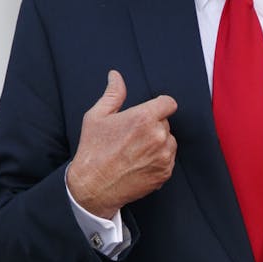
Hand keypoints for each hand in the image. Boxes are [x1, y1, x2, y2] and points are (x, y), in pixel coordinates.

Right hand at [66, 70, 177, 217]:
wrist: (93, 186)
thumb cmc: (93, 150)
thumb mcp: (97, 117)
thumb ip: (113, 94)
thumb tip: (116, 75)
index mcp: (143, 118)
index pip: (168, 103)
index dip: (159, 106)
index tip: (151, 111)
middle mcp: (158, 136)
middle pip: (166, 122)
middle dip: (153, 126)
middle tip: (132, 136)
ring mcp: (164, 156)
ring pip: (169, 141)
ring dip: (158, 143)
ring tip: (135, 150)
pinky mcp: (165, 172)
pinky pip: (169, 159)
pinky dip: (158, 160)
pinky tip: (139, 163)